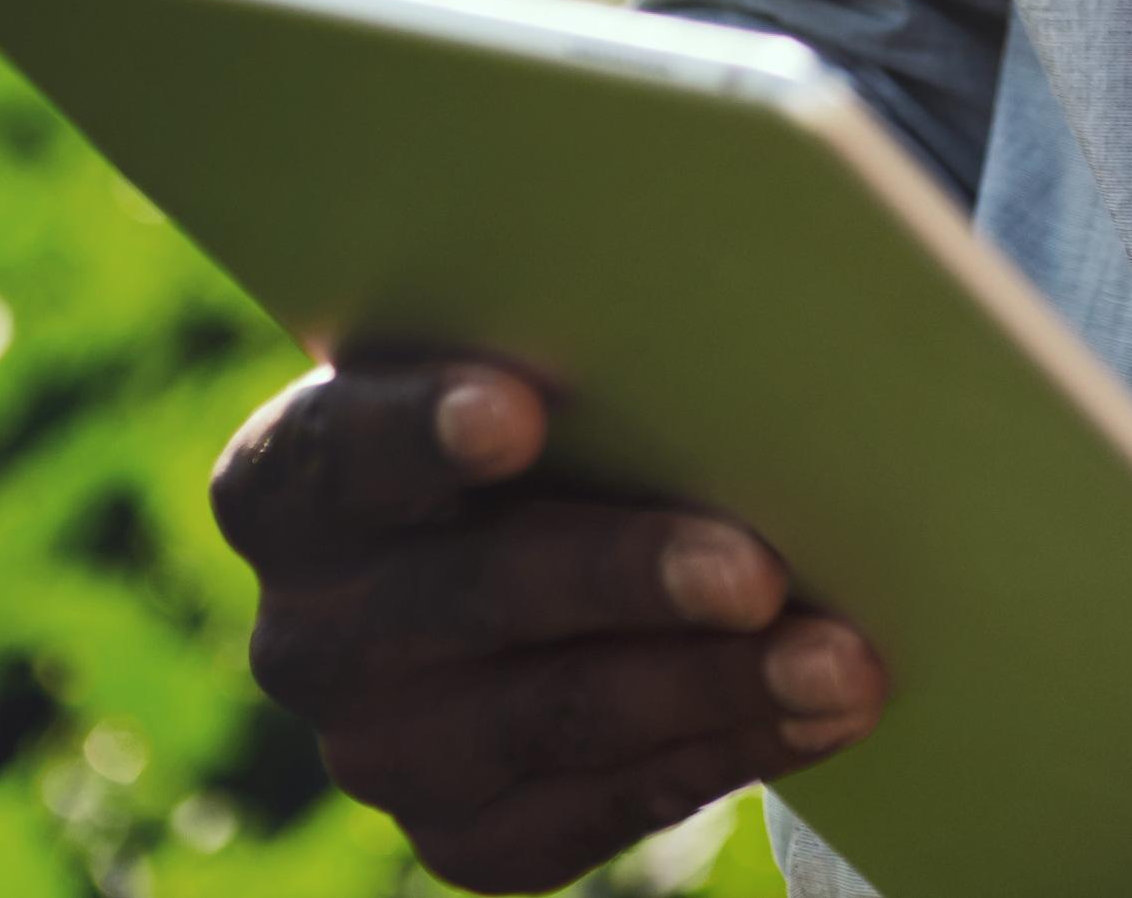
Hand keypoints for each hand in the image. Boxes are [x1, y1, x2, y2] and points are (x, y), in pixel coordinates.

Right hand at [208, 354, 885, 892]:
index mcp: (289, 484)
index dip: (418, 432)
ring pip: (558, 715)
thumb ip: (582, 332)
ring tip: (842, 660)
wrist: (551, 557)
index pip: (335, 451)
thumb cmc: (568, 412)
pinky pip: (605, 802)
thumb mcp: (541, 356)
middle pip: (473, 595)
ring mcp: (380, 750)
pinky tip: (820, 715)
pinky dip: (726, 749)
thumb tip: (734, 295)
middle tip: (756, 569)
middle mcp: (308, 633)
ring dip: (715, 684)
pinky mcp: (466, 836)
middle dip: (627, 577)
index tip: (516, 413)